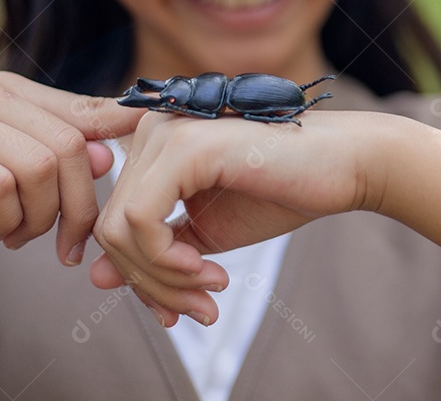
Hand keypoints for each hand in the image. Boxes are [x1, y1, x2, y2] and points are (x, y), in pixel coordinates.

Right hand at [0, 71, 145, 285]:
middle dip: (78, 206)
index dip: (121, 127)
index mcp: (9, 90)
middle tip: (65, 245)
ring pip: (39, 167)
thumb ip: (63, 161)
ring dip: (40, 219)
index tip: (150, 144)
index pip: (82, 110)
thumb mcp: (19, 178)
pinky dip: (8, 222)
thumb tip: (114, 153)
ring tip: (20, 236)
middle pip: (70, 145)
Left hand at [89, 109, 381, 325]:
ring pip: (119, 229)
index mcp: (153, 147)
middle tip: (197, 309)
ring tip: (207, 293)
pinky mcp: (184, 147)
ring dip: (160, 279)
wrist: (344, 167)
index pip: (113, 222)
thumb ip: (155, 252)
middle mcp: (150, 131)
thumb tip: (96, 279)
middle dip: (150, 284)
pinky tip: (205, 269)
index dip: (137, 276)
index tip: (177, 307)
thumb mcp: (206, 235)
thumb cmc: (283, 193)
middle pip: (110, 229)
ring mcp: (165, 134)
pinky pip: (140, 221)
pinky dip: (166, 260)